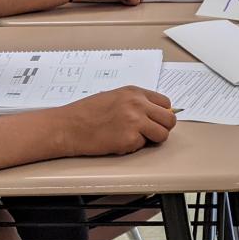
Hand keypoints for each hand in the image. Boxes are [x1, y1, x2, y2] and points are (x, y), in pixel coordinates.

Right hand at [61, 85, 176, 155]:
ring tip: (133, 138)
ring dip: (151, 139)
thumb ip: (136, 102)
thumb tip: (155, 113)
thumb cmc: (87, 113)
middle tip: (150, 133)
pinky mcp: (130, 139)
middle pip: (169, 119)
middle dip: (162, 128)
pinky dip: (133, 147)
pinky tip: (118, 141)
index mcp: (134, 92)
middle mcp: (138, 104)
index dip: (162, 114)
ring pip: (162, 135)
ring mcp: (135, 122)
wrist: (69, 126)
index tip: (156, 120)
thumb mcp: (115, 97)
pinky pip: (142, 146)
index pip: (165, 103)